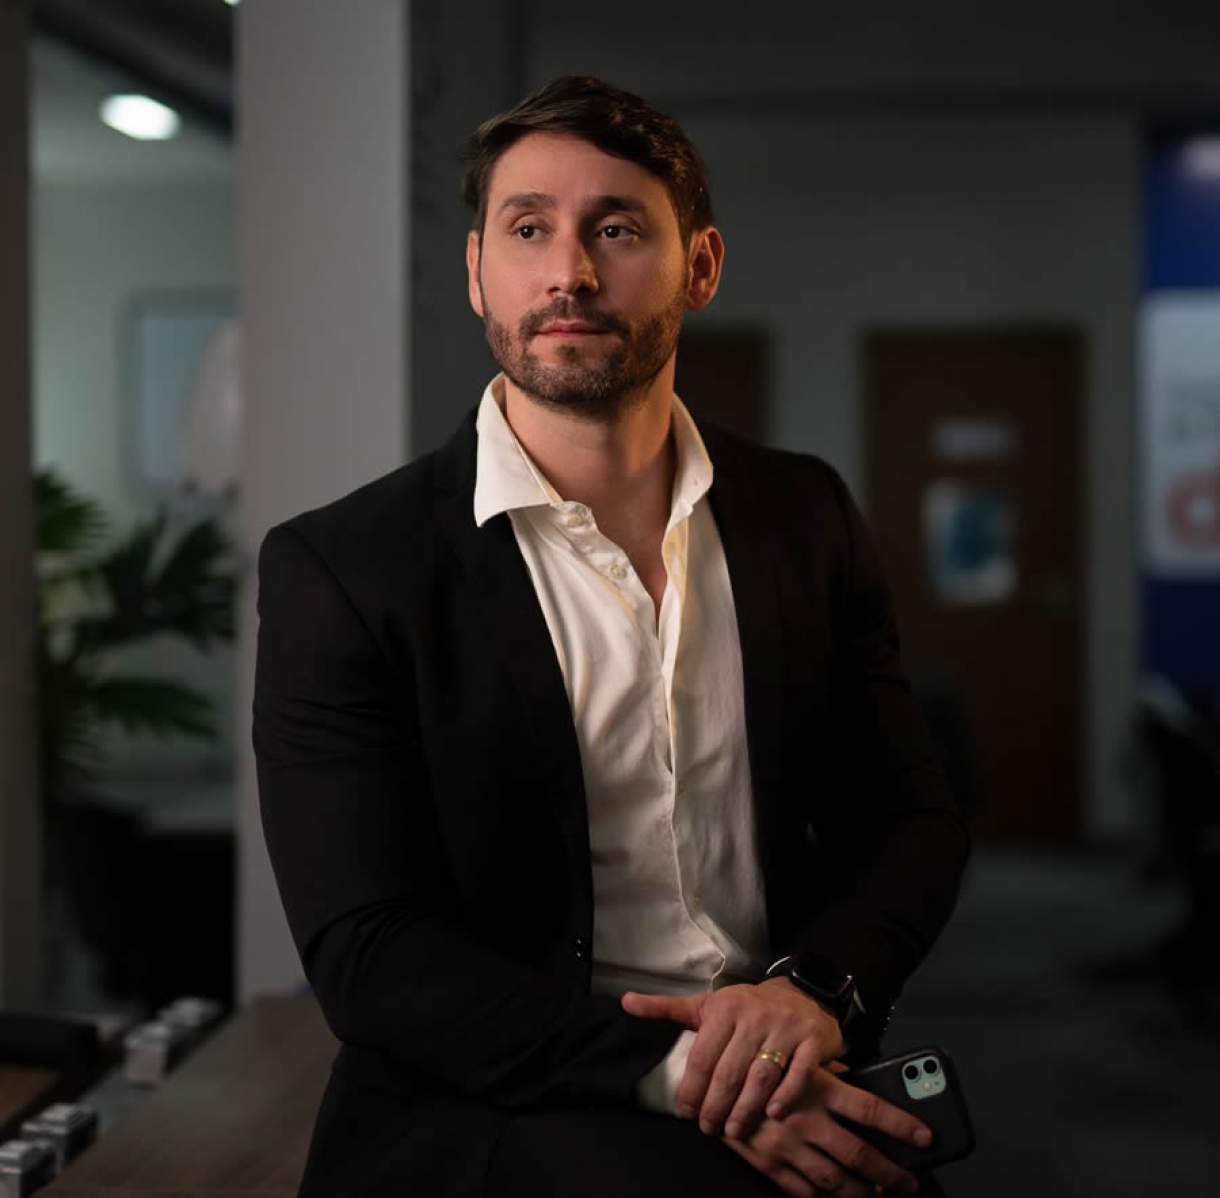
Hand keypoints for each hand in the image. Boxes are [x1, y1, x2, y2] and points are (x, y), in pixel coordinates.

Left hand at [621, 978, 842, 1138]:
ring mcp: (785, 1028)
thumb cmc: (746, 1007)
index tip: (686, 1113)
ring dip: (746, 1108)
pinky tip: (773, 1113)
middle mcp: (755, 1016)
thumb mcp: (707, 1005)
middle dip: (716, 1105)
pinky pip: (799, 1072)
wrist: (800, 995)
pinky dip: (786, 1095)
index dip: (692, 1089)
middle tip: (709, 1128)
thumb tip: (626, 1002)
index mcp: (726, 1009)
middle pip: (730, 1071)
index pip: (703, 1056)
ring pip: (762, 1075)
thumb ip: (667, 1008)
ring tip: (733, 1130)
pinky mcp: (812, 1040)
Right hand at [722, 1065, 930, 1197]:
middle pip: (858, 1154)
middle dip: (890, 1173)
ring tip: (881, 1196)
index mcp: (817, 1088)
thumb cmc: (754, 1059)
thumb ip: (825, 1070)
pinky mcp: (767, 1163)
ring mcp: (787, 1145)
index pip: (868, 1107)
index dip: (899, 1124)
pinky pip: (802, 1190)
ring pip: (835, 1179)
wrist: (708, 1078)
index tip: (925, 1136)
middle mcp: (806, 1119)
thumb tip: (855, 1077)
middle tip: (910, 1183)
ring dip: (862, 1192)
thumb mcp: (793, 1055)